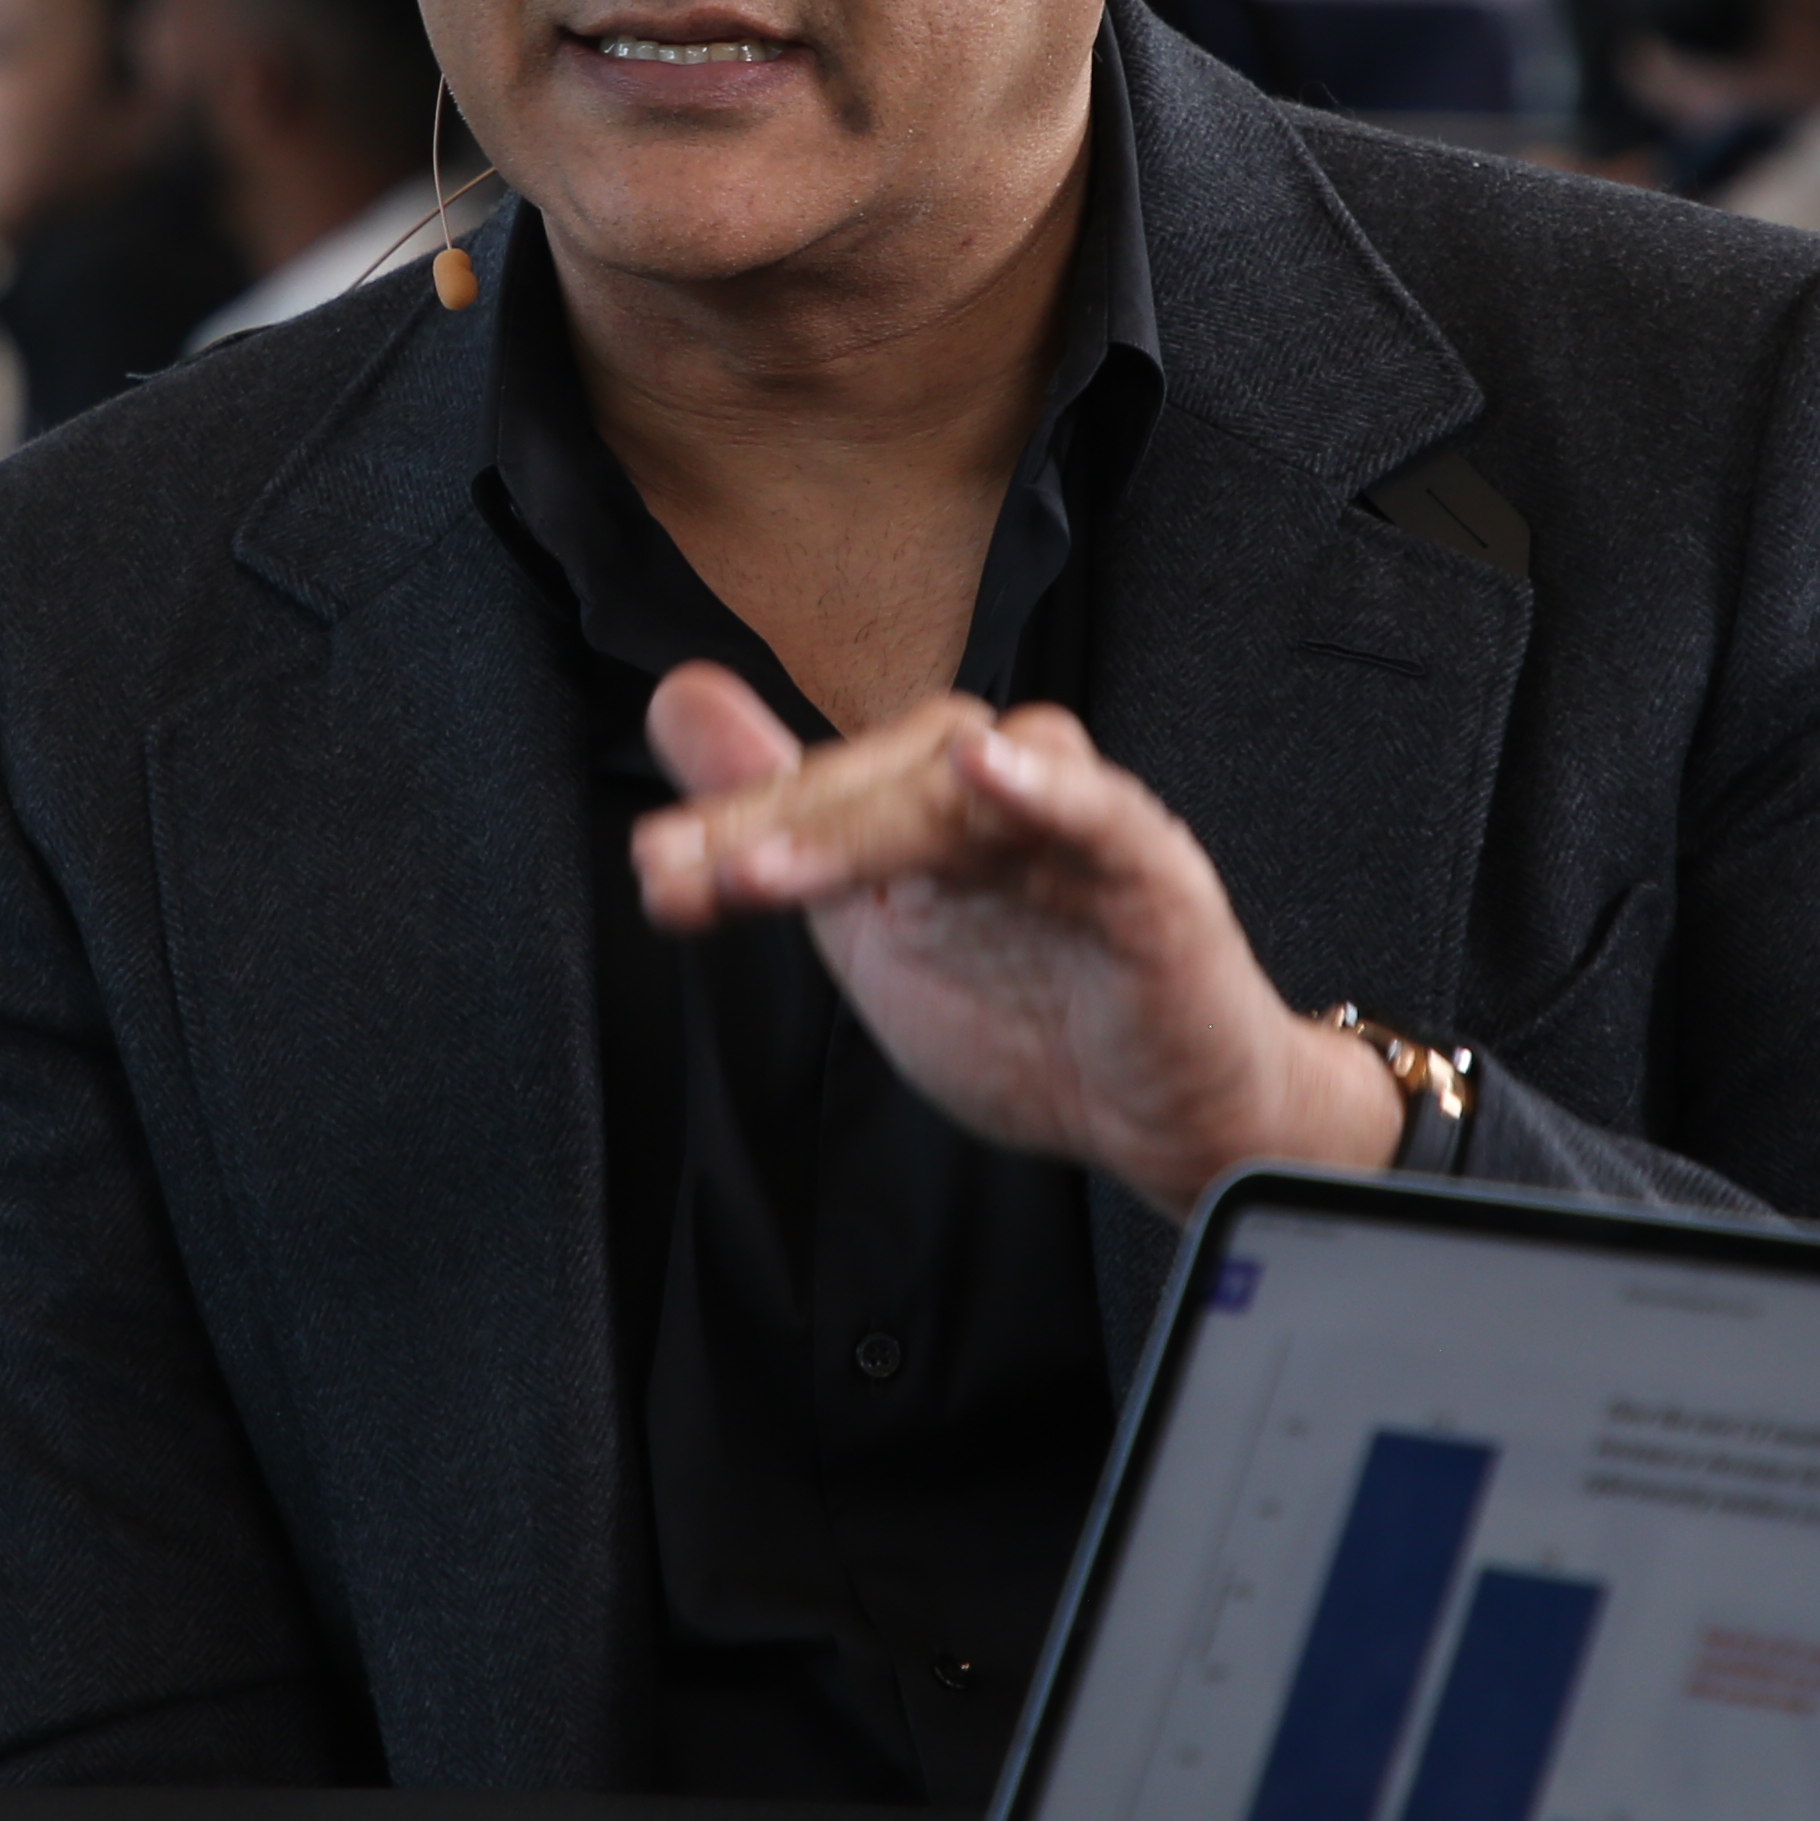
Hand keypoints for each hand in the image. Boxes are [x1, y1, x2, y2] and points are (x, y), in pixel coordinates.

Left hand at [633, 664, 1403, 1211]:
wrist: (1162, 1118)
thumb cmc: (1031, 1012)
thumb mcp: (867, 921)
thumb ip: (778, 814)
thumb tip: (674, 702)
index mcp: (929, 801)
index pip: (820, 790)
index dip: (732, 826)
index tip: (657, 870)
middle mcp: (999, 789)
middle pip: (877, 780)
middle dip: (777, 830)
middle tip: (692, 872)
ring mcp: (1075, 823)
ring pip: (960, 795)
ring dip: (863, 825)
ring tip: (774, 867)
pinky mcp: (1149, 870)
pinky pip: (1098, 814)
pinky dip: (1045, 790)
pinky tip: (984, 772)